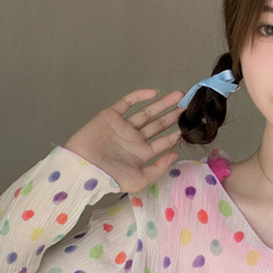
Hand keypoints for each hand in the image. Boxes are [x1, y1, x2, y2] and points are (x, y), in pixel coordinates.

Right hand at [64, 89, 185, 192]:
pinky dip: (140, 96)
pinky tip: (154, 92)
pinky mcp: (111, 116)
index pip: (163, 142)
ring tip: (179, 96)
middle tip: (188, 106)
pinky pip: (127, 102)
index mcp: (142, 154)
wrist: (83, 168)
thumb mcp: (140, 180)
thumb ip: (159, 167)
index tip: (190, 126)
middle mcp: (134, 139)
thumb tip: (175, 154)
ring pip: (147, 112)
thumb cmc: (109, 178)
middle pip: (158, 124)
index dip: (176, 134)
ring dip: (162, 104)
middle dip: (173, 115)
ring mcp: (123, 126)